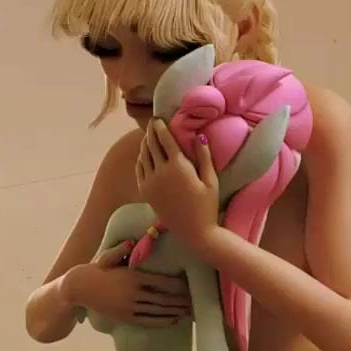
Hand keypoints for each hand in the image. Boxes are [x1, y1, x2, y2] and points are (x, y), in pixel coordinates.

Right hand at [61, 240, 191, 326]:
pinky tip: (174, 321)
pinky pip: (148, 320)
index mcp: (133, 277)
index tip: (190, 287)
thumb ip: (120, 249)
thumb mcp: (107, 256)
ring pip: (158, 311)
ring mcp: (130, 307)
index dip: (178, 287)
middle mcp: (134, 293)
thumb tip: (132, 241)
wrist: (78, 289)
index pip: (162, 283)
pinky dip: (163, 321)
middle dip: (181, 301)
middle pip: (164, 299)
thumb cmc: (95, 270)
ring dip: (175, 312)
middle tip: (196, 302)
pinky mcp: (126, 317)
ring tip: (190, 313)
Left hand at [136, 119, 219, 248]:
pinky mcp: (146, 192)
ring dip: (145, 144)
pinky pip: (139, 170)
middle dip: (151, 132)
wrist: (194, 232)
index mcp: (178, 167)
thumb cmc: (207, 206)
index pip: (165, 139)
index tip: (158, 118)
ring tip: (148, 136)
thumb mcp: (211, 180)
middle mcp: (161, 172)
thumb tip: (199, 136)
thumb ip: (204, 157)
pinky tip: (144, 155)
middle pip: (151, 145)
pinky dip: (141, 159)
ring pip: (143, 156)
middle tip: (151, 123)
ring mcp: (150, 183)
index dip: (160, 127)